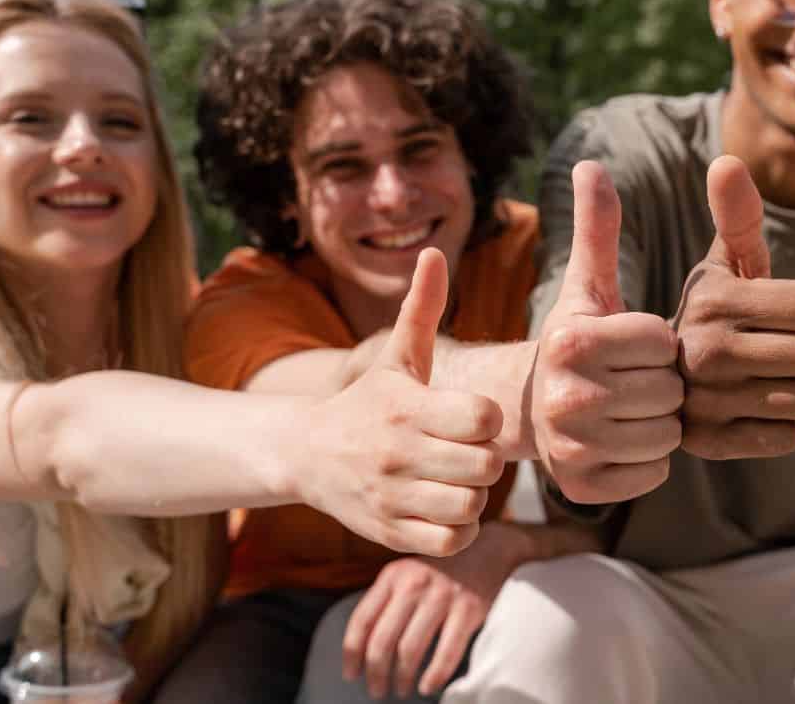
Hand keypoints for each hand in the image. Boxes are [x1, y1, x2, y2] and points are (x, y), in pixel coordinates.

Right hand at [300, 248, 505, 556]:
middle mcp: (399, 454)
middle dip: (487, 459)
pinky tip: (448, 508)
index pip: (483, 418)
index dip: (488, 418)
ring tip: (459, 480)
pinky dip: (459, 529)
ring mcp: (393, 497)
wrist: (306, 454)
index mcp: (407, 408)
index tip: (473, 416)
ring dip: (474, 495)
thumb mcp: (395, 356)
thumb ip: (421, 308)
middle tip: (471, 451)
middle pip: (485, 466)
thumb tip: (434, 253)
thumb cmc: (369, 401)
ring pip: (470, 506)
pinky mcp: (389, 532)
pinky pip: (450, 541)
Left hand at [341, 523, 529, 698]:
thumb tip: (361, 648)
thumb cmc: (442, 572)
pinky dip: (435, 675)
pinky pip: (446, 651)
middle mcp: (414, 583)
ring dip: (402, 678)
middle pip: (382, 640)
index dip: (351, 654)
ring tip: (402, 690)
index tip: (351, 675)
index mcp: (393, 576)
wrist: (490, 550)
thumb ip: (386, 600)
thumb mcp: (408, 574)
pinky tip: (428, 687)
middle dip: (376, 673)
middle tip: (377, 691)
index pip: (361, 621)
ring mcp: (443, 595)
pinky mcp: (469, 608)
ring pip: (410, 649)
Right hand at [532, 161, 684, 503]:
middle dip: (661, 384)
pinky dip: (647, 461)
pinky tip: (621, 442)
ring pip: (666, 435)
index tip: (630, 346)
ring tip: (628, 410)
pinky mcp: (582, 487)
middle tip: (632, 382)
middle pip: (669, 390)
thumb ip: (597, 229)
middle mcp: (565, 394)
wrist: (527, 411)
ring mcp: (571, 447)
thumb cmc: (574, 343)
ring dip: (659, 423)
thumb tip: (590, 165)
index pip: (662, 341)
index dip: (656, 343)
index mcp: (572, 339)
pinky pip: (653, 474)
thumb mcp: (585, 288)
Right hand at [672, 155, 794, 459]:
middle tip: (787, 349)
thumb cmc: (711, 314)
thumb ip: (736, 217)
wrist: (651, 382)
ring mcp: (706, 402)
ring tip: (775, 377)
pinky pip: (787, 438)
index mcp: (714, 299)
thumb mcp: (720, 266)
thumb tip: (728, 160)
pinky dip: (781, 426)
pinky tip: (755, 409)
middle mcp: (706, 351)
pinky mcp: (710, 444)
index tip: (788, 313)